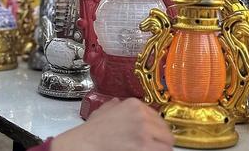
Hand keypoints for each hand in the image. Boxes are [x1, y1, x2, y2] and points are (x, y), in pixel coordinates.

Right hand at [50, 98, 174, 150]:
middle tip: (154, 148)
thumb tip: (117, 102)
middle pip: (165, 132)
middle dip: (161, 142)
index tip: (155, 138)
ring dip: (160, 149)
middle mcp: (142, 115)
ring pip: (166, 145)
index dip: (157, 131)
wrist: (82, 145)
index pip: (158, 119)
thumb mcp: (102, 111)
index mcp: (134, 105)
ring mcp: (144, 132)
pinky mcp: (145, 147)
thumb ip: (113, 106)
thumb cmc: (90, 132)